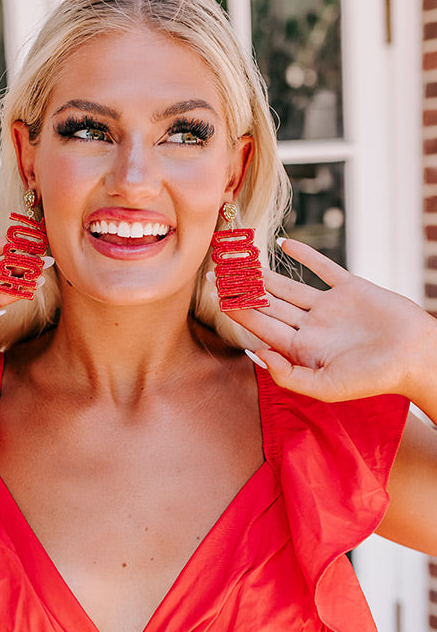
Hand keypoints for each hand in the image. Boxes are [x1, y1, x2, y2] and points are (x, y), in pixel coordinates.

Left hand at [228, 238, 436, 401]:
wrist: (415, 358)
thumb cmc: (373, 380)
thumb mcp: (326, 387)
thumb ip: (287, 375)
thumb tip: (255, 354)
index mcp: (302, 349)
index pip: (261, 325)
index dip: (238, 309)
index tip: (216, 292)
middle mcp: (311, 327)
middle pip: (269, 304)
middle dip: (243, 289)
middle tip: (218, 270)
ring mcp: (329, 307)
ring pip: (289, 286)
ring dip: (265, 273)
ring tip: (241, 258)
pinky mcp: (351, 289)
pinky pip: (323, 268)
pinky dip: (305, 255)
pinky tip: (284, 244)